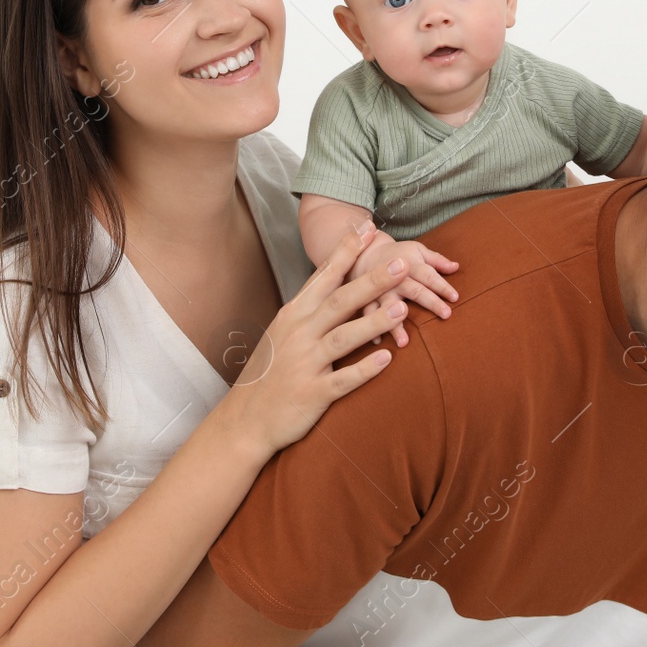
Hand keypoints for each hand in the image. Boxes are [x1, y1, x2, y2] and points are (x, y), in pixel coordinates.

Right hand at [215, 224, 413, 457]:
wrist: (245, 418)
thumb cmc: (270, 371)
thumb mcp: (285, 331)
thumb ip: (311, 308)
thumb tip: (339, 281)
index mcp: (294, 314)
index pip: (324, 276)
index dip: (347, 252)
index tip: (367, 228)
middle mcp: (300, 334)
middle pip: (340, 301)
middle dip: (371, 280)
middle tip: (401, 263)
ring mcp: (305, 364)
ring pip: (343, 338)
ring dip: (373, 323)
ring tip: (401, 309)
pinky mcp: (313, 393)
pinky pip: (343, 380)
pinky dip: (364, 369)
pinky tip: (387, 359)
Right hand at [353, 237, 459, 332]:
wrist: (366, 254)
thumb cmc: (399, 255)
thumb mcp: (418, 250)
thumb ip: (437, 260)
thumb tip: (456, 267)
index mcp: (410, 265)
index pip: (429, 276)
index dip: (442, 286)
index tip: (455, 298)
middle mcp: (394, 279)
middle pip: (415, 291)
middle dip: (430, 302)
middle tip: (446, 315)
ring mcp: (379, 291)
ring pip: (388, 306)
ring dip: (396, 324)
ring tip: (404, 342)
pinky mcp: (367, 299)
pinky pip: (368, 313)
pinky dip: (371, 326)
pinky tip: (378, 341)